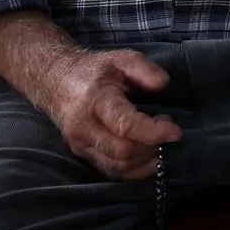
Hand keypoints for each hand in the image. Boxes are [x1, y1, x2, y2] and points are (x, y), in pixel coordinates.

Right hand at [38, 49, 182, 180]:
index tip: (176, 131)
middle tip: (167, 131)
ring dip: (145, 160)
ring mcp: (80, 144)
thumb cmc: (93, 70)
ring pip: (117, 165)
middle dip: (152, 146)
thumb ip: (145, 69)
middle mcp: (84, 127)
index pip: (125, 125)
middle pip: (122, 150)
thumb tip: (163, 84)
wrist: (54, 80)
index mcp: (95, 101)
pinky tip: (148, 157)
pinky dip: (133, 170)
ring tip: (159, 142)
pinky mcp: (82, 153)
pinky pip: (110, 170)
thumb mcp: (121, 58)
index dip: (154, 132)